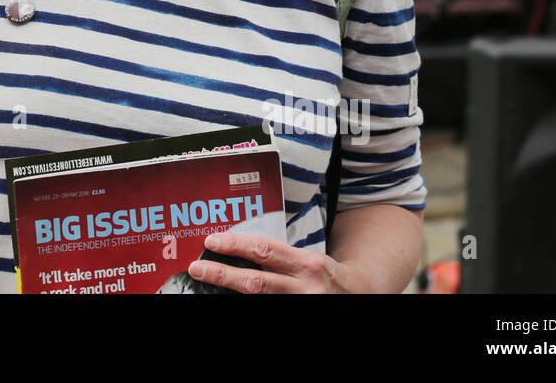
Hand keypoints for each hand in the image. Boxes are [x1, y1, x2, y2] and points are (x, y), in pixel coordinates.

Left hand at [187, 232, 371, 292]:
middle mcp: (304, 285)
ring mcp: (302, 304)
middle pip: (257, 281)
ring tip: (207, 283)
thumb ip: (277, 258)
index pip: (265, 249)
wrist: (358, 294)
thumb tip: (238, 254)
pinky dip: (249, 304)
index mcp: (305, 263)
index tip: (212, 241)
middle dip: (223, 274)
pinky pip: (267, 309)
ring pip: (261, 298)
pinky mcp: (300, 315)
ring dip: (231, 292)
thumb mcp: (305, 260)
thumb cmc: (323, 276)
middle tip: (197, 268)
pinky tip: (230, 298)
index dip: (236, 245)